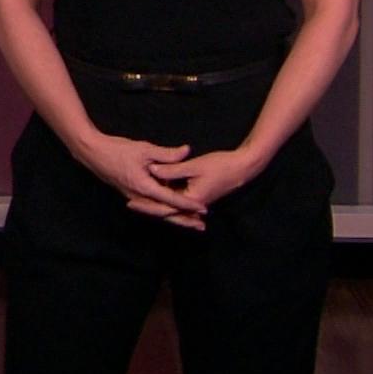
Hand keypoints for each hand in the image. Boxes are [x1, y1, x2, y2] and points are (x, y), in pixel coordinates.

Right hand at [69, 133, 205, 220]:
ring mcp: (134, 198)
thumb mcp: (145, 149)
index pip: (170, 200)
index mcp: (144, 187)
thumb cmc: (118, 150)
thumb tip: (187, 151)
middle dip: (184, 219)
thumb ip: (167, 154)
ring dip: (175, 217)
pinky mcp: (132, 194)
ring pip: (158, 212)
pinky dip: (164, 209)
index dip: (188, 205)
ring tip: (192, 221)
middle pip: (165, 213)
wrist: (94, 153)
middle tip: (201, 225)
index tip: (203, 209)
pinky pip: (151, 206)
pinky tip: (174, 209)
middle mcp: (139, 197)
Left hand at [142, 147, 271, 229]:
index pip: (164, 206)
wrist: (243, 167)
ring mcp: (197, 202)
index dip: (146, 204)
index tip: (130, 201)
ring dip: (158, 205)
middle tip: (129, 204)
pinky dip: (169, 201)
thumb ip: (172, 168)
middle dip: (148, 207)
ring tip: (139, 202)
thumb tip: (152, 169)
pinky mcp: (199, 196)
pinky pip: (180, 201)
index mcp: (191, 199)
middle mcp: (193, 205)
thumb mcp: (194, 165)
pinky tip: (159, 196)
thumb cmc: (220, 164)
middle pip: (167, 209)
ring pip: (173, 206)